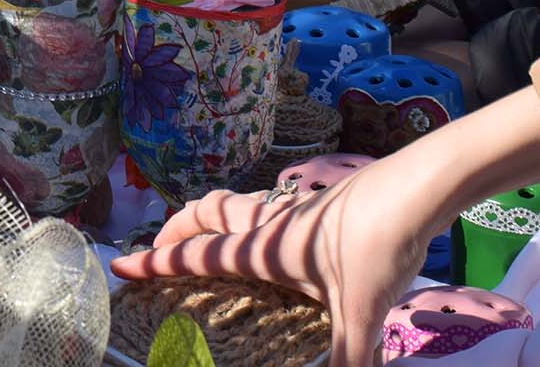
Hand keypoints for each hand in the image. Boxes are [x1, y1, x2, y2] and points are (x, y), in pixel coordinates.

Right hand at [113, 169, 430, 365]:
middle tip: (159, 247)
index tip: (121, 265)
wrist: (417, 189)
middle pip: (207, 212)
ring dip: (210, 216)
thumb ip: (348, 359)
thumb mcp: (362, 313)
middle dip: (176, 227)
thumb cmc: (380, 244)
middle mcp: (272, 223)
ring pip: (236, 203)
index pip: (198, 254)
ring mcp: (295, 209)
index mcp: (265, 247)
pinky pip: (268, 206)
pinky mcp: (321, 202)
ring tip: (205, 237)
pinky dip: (250, 216)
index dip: (156, 262)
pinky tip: (275, 236)